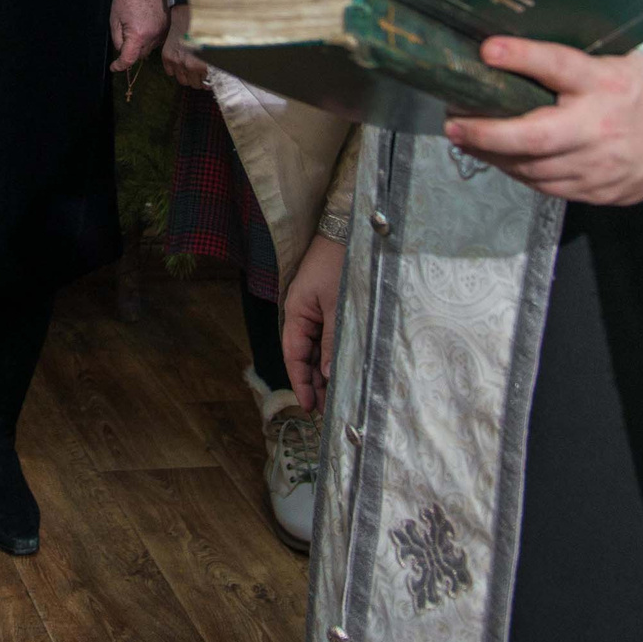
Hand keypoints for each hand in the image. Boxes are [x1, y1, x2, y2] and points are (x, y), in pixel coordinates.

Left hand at [110, 0, 168, 71]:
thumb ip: (118, 39)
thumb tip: (122, 52)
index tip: (114, 67)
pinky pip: (158, 39)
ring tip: (135, 25)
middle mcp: (154, 36)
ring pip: (149, 47)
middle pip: (140, 55)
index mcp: (138, 35)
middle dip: (131, 51)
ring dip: (141, 43)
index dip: (120, 65)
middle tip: (123, 35)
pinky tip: (144, 23)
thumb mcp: (115, 20)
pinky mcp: (168, 25)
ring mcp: (163, 31)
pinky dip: (150, 36)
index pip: (129, 59)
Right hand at [161, 4, 210, 89]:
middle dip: (198, 80)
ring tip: (190, 70)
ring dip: (187, 77)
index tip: (208, 80)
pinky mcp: (166, 57)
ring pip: (182, 81)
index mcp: (202, 64)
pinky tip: (180, 62)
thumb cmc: (203, 31)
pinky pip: (170, 72)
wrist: (187, 16)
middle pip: (194, 84)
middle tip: (200, 74)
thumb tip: (213, 80)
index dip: (208, 83)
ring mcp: (176, 62)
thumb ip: (214, 65)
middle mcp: (188, 65)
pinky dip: (175, 70)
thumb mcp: (213, 49)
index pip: (205, 85)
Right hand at [282, 235, 344, 411]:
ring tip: (338, 396)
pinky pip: (328, 338)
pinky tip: (343, 369)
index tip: (311, 407)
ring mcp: (316, 311)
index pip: (295, 357)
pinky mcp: (329, 307)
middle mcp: (302, 315)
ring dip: (326, 371)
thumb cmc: (338, 264)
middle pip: (306, 357)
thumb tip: (330, 374)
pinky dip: (334, 355)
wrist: (347, 231)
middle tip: (329, 410)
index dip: (302, 383)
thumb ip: (333, 341)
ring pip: (318, 349)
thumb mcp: (337, 306)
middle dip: (316, 383)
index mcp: (296, 314)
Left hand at [443, 40, 642, 205]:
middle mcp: (600, 127)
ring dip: (493, 155)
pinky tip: (498, 158)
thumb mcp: (613, 62)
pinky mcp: (597, 191)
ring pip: (533, 168)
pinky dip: (517, 172)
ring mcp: (599, 165)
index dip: (523, 57)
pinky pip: (546, 186)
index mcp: (606, 83)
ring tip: (465, 138)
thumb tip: (508, 46)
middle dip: (487, 132)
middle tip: (453, 123)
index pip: (560, 66)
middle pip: (536, 135)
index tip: (487, 49)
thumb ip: (570, 59)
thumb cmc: (638, 92)